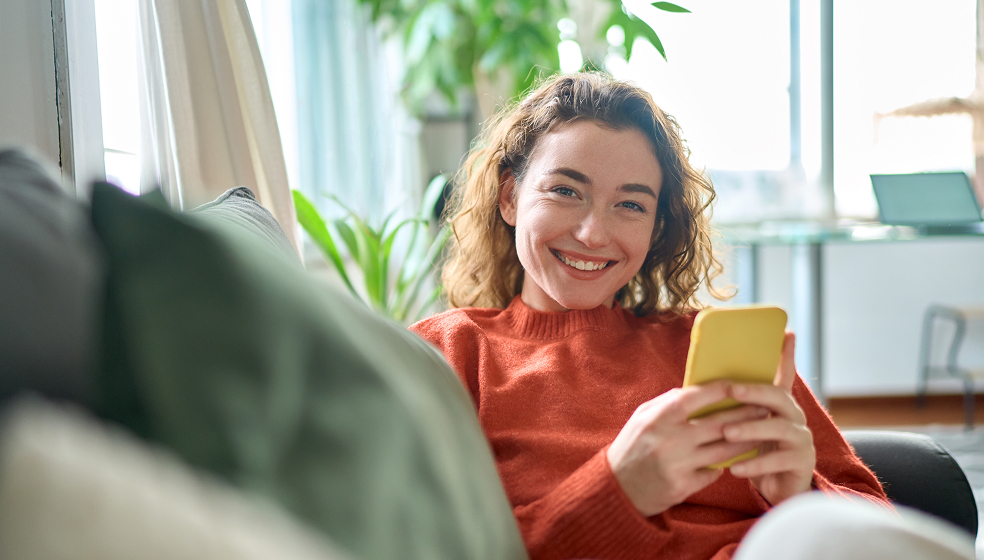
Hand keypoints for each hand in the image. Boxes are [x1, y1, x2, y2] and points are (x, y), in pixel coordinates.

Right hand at [607, 382, 769, 516]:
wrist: (616, 488)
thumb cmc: (631, 446)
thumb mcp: (642, 417)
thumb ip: (668, 402)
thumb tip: (699, 389)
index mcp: (659, 418)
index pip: (697, 397)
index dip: (721, 390)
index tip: (739, 385)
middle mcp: (670, 440)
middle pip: (719, 424)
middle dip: (745, 414)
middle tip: (764, 407)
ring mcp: (678, 465)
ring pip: (724, 451)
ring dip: (745, 441)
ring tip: (760, 431)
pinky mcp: (683, 487)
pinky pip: (713, 473)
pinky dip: (724, 465)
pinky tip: (736, 458)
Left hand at [723, 332, 815, 505]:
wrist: (775, 490)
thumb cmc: (755, 453)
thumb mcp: (744, 427)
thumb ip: (734, 408)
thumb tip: (704, 384)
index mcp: (779, 405)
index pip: (784, 375)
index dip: (786, 355)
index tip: (785, 334)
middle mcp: (794, 417)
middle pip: (779, 396)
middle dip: (755, 391)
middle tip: (732, 389)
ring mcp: (801, 439)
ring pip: (779, 427)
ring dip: (750, 429)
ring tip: (727, 432)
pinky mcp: (803, 462)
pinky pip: (779, 460)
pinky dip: (755, 464)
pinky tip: (735, 468)